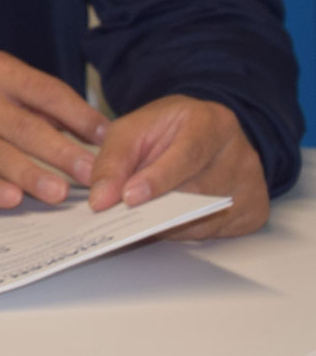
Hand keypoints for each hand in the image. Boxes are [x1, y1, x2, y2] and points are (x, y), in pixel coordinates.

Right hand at [0, 50, 108, 207]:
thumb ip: (40, 102)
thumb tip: (96, 131)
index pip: (44, 91)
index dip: (78, 115)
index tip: (106, 138)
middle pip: (23, 127)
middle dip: (61, 152)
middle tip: (92, 173)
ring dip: (31, 174)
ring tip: (59, 193)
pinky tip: (12, 199)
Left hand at [87, 95, 267, 237]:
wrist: (203, 133)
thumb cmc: (167, 131)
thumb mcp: (132, 131)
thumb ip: (113, 161)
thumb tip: (101, 200)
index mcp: (212, 122)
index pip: (188, 154)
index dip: (158, 179)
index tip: (129, 197)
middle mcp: (240, 153)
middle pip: (198, 192)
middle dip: (155, 207)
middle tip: (121, 217)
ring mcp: (252, 184)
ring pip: (205, 219)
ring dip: (165, 224)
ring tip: (137, 218)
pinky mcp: (255, 210)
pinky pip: (214, 233)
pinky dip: (183, 231)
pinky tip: (165, 220)